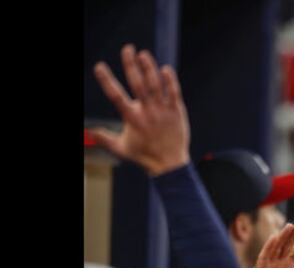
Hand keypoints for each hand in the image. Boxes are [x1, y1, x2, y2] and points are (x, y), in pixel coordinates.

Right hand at [87, 44, 189, 175]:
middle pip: (138, 84)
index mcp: (132, 119)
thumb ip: (104, 137)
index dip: (107, 80)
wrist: (170, 164)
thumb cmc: (144, 156)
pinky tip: (165, 68)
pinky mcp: (177, 111)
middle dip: (131, 65)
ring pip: (156, 85)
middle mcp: (147, 112)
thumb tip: (88, 131)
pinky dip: (170, 81)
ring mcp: (163, 110)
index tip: (99, 66)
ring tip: (143, 54)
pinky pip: (174, 93)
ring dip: (149, 68)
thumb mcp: (121, 148)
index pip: (116, 96)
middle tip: (127, 48)